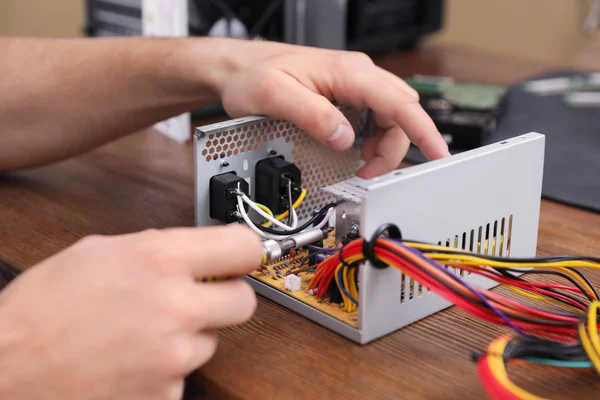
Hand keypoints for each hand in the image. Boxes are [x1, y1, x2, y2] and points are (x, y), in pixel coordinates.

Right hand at [0, 225, 261, 399]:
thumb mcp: (98, 253)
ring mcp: (172, 356)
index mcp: (159, 260)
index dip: (246, 250)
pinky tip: (132, 361)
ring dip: (188, 337)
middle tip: (200, 298)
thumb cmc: (41, 310)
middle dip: (226, 298)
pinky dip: (165, 370)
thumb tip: (191, 254)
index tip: (243, 256)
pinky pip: (183, 377)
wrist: (7, 370)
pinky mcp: (165, 395)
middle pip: (245, 301)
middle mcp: (175, 308)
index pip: (245, 246)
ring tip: (143, 334)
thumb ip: (156, 249)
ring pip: (211, 342)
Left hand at [208, 39, 449, 177]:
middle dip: (395, 147)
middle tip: (369, 172)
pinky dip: (373, 140)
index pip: (399, 102)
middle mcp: (357, 75)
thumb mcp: (275, 96)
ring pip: (390, 118)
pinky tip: (357, 151)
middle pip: (400, 113)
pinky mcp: (347, 96)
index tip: (439, 153)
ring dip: (384, 146)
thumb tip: (345, 138)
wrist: (240, 68)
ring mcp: (354, 85)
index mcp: (348, 73)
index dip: (424, 130)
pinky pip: (374, 119)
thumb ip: (313, 116)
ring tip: (361, 165)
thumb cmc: (253, 75)